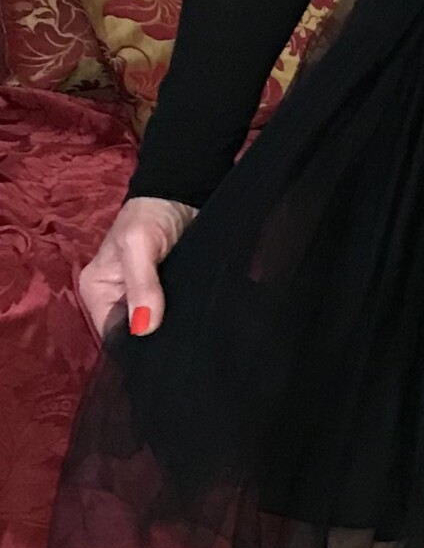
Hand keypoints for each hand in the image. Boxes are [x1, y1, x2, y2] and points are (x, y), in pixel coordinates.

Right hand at [76, 195, 198, 342]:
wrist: (181, 192)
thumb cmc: (150, 215)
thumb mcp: (139, 245)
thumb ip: (142, 284)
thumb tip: (144, 328)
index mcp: (98, 292)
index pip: (112, 335)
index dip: (135, 347)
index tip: (164, 354)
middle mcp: (117, 300)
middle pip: (134, 336)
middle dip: (156, 341)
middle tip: (186, 347)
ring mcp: (142, 299)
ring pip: (156, 329)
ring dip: (173, 332)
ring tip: (195, 338)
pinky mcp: (167, 295)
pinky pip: (173, 317)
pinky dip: (184, 321)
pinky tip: (201, 327)